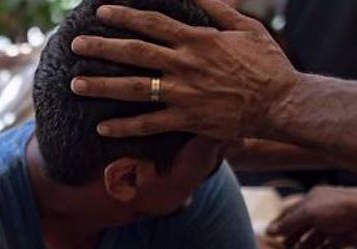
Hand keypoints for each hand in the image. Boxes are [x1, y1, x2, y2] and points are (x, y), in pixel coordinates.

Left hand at [68, 0, 298, 138]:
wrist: (281, 102)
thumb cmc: (267, 63)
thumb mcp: (246, 28)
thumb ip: (218, 9)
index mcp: (197, 39)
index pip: (151, 23)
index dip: (124, 16)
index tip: (101, 12)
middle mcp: (185, 64)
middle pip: (134, 53)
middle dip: (101, 48)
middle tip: (76, 44)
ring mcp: (183, 93)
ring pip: (134, 89)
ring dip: (102, 87)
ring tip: (75, 85)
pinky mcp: (186, 119)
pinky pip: (149, 124)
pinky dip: (124, 127)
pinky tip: (101, 128)